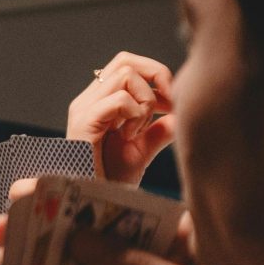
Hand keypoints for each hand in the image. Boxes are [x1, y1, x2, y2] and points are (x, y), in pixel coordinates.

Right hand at [68, 51, 175, 185]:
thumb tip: (180, 114)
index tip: (171, 105)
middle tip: (167, 106)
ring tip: (139, 129)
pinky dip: (135, 114)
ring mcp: (83, 108)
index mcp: (99, 103)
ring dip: (145, 101)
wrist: (90, 204)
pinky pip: (119, 99)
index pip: (127, 65)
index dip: (156, 76)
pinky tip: (129, 136)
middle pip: (125, 60)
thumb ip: (158, 131)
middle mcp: (88, 100)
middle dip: (157, 76)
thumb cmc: (109, 183)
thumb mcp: (141, 152)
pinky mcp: (83, 121)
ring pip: (125, 74)